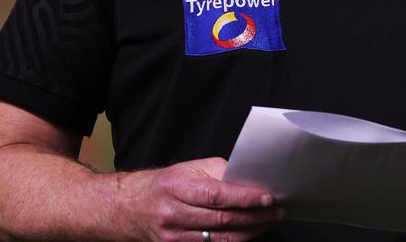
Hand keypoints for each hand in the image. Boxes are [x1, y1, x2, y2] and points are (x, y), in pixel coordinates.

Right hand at [121, 157, 284, 241]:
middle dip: (255, 216)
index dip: (245, 197)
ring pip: (221, 238)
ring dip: (250, 230)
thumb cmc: (162, 185)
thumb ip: (217, 172)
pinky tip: (248, 232)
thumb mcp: (187, 170)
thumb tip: (247, 178)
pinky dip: (234, 240)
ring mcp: (175, 237)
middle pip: (223, 219)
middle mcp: (174, 214)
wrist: (127, 209)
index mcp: (177, 187)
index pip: (217, 195)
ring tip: (269, 221)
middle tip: (277, 210)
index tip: (268, 196)